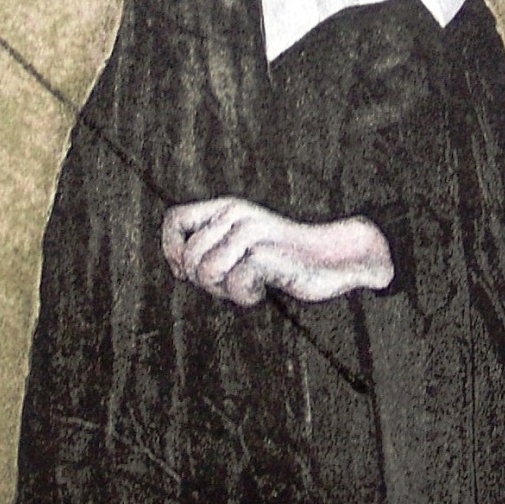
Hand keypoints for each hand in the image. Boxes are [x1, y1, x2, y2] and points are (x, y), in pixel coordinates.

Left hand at [161, 198, 393, 306]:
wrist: (332, 259)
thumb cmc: (283, 259)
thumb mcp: (242, 245)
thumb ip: (212, 249)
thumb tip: (178, 269)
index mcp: (226, 207)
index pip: (174, 220)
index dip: (172, 251)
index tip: (189, 274)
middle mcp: (234, 213)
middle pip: (188, 257)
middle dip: (205, 282)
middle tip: (233, 283)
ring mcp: (249, 231)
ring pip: (205, 272)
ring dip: (225, 290)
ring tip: (249, 283)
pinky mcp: (264, 251)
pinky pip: (234, 284)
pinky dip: (247, 296)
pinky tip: (265, 288)